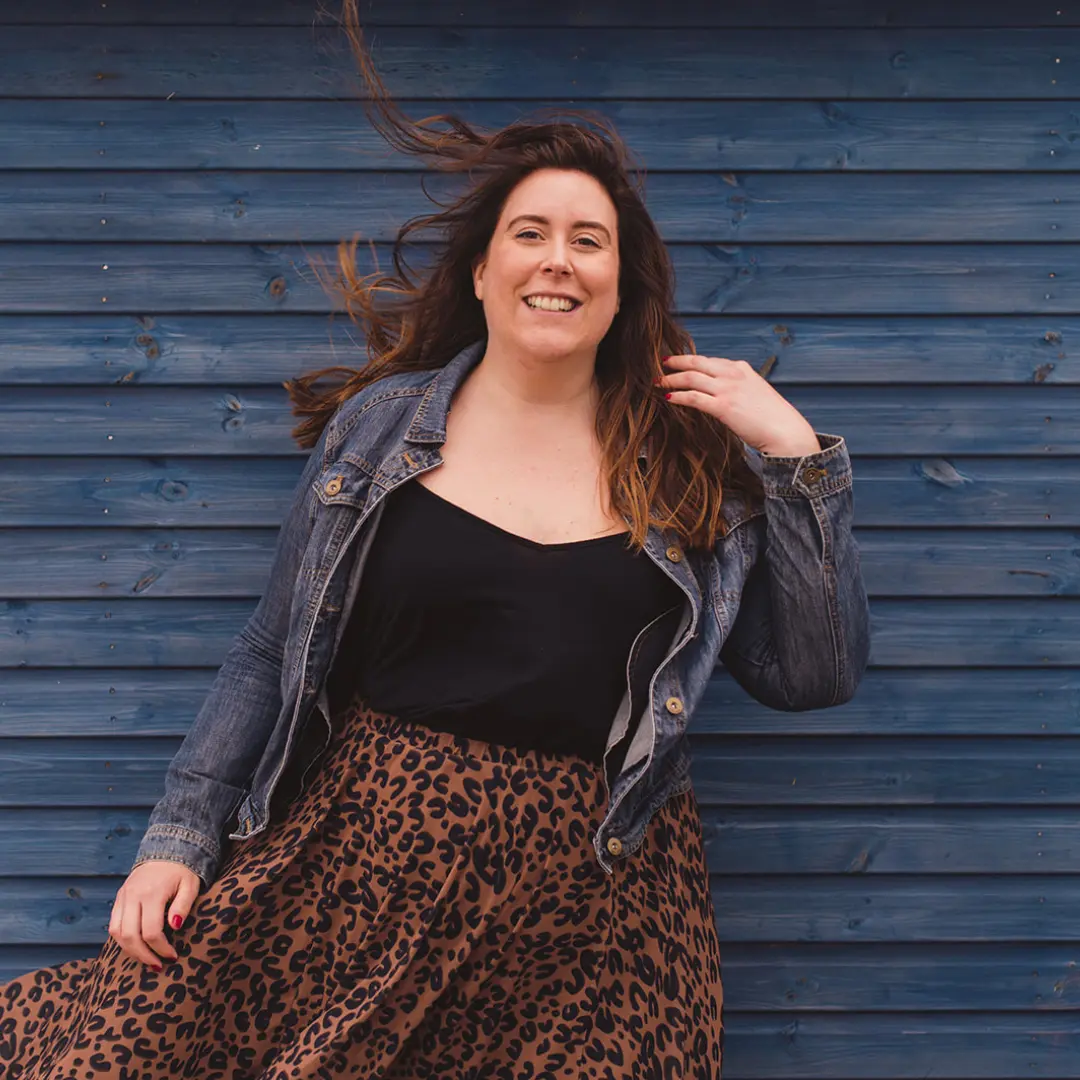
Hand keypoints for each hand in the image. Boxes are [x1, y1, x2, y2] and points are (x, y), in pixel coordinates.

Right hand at [108, 860, 201, 970]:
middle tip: (157, 965)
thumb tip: (174, 927)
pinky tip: (136, 946)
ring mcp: (123, 896)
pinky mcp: (119, 898)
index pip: (151, 931)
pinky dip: (122, 939)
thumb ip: (183, 906)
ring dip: (130, 951)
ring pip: (117, 933)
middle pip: (130, 936)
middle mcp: (133, 896)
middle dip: (143, 955)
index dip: (161, 949)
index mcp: (152, 893)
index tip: (172, 956)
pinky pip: (113, 925)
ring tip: (146, 959)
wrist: (167, 848)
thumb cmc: (182, 870)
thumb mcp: (190, 885)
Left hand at [658, 354, 820, 456]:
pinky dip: (678, 396)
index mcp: (742, 368)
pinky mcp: (723, 406)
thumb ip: (739, 387)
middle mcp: (733, 374)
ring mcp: (728, 389)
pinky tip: (668, 398)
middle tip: (660, 364)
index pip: (710, 360)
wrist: (786, 431)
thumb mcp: (756, 393)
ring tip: (658, 382)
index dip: (691, 361)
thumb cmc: (773, 417)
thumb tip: (722, 394)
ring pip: (691, 377)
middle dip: (676, 362)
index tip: (678, 363)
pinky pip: (693, 397)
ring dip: (671, 379)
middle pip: (696, 362)